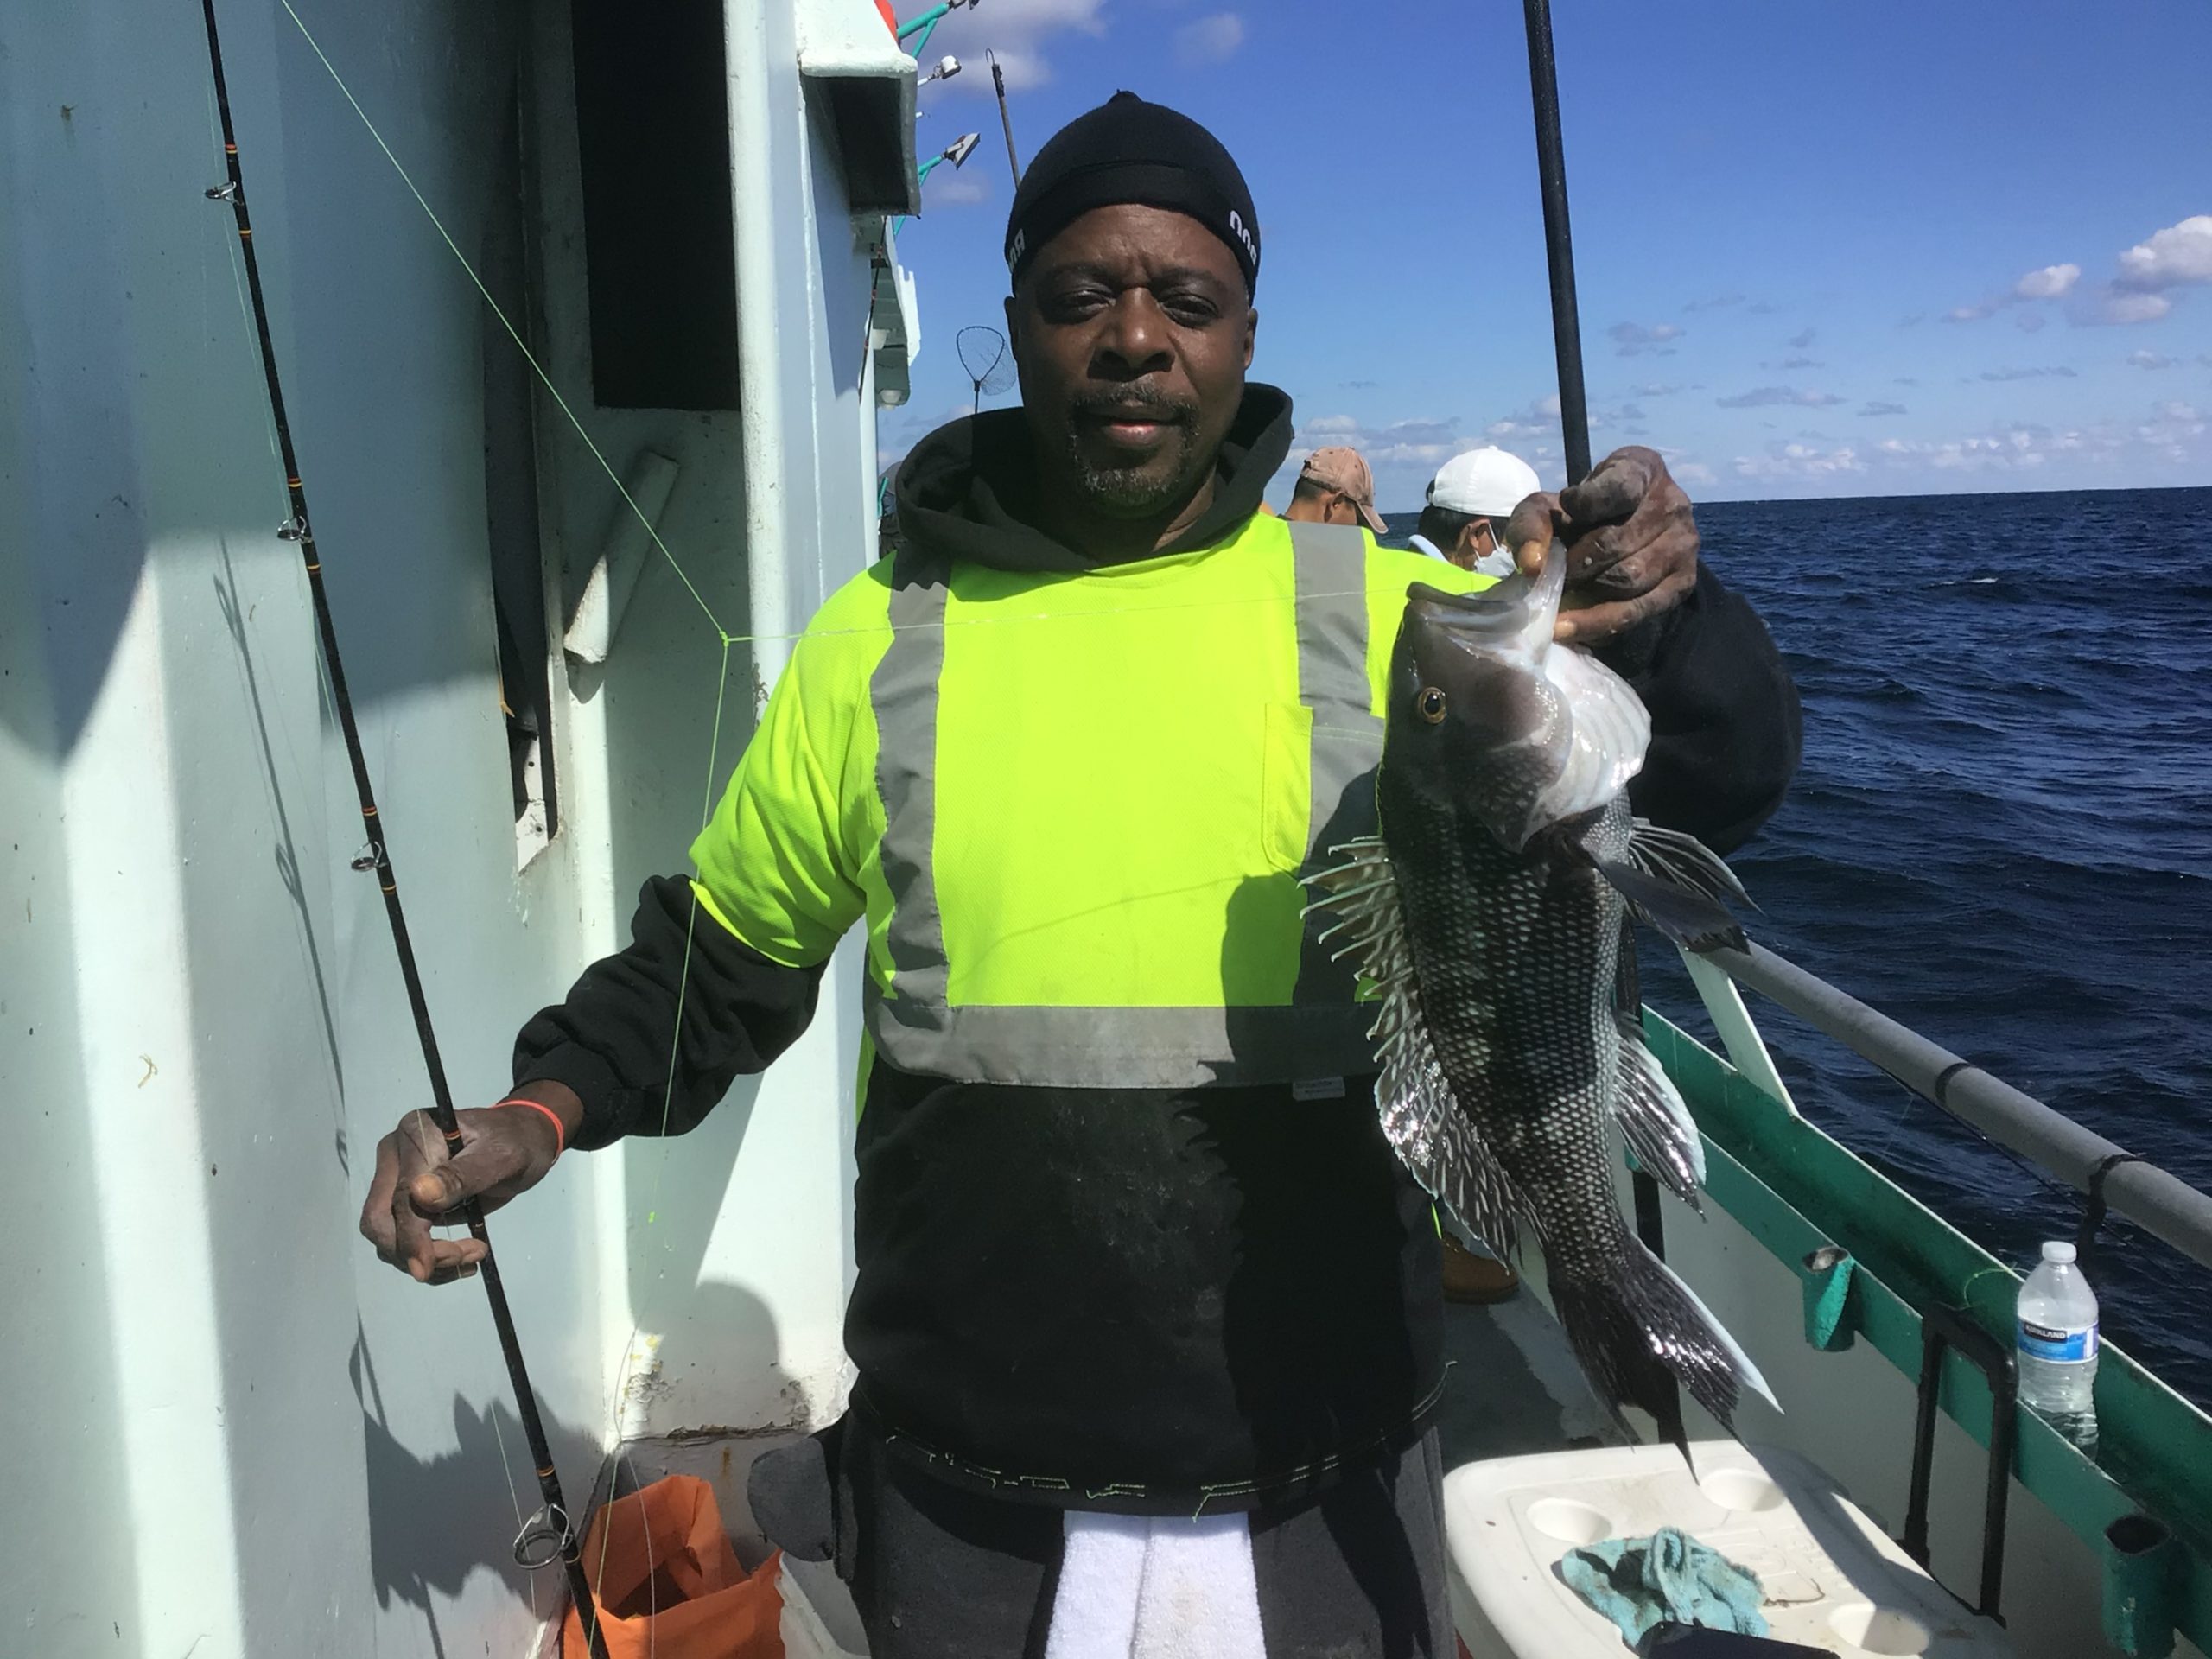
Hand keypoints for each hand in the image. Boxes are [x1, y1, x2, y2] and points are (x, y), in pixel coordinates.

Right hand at [358, 1082, 580, 1283]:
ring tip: (471, 1255)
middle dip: (414, 1250)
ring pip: (387, 1234)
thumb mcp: (500, 1157)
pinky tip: (460, 1258)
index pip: (401, 1196)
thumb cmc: (515, 1143)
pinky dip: (425, 1256)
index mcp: (416, 1135)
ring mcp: (396, 1178)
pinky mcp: (405, 1200)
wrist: (522, 1139)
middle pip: (380, 1219)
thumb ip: (462, 1176)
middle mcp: (395, 1155)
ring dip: (423, 1257)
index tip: (428, 1268)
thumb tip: (420, 1195)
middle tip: (463, 1258)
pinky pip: (401, 1238)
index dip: (411, 1236)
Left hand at [1504, 445, 1698, 642]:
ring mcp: (1683, 544)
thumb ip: (1532, 524)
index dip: (1585, 503)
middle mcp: (1672, 503)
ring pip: (1628, 579)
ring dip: (1586, 592)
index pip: (1617, 487)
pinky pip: (1638, 610)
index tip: (1566, 509)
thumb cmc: (1581, 515)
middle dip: (1575, 564)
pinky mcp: (1682, 582)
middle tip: (1555, 574)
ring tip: (1563, 594)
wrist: (1623, 534)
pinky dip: (1597, 622)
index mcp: (1643, 469)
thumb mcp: (1551, 506)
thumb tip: (1533, 565)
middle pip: (1615, 542)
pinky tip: (1569, 626)